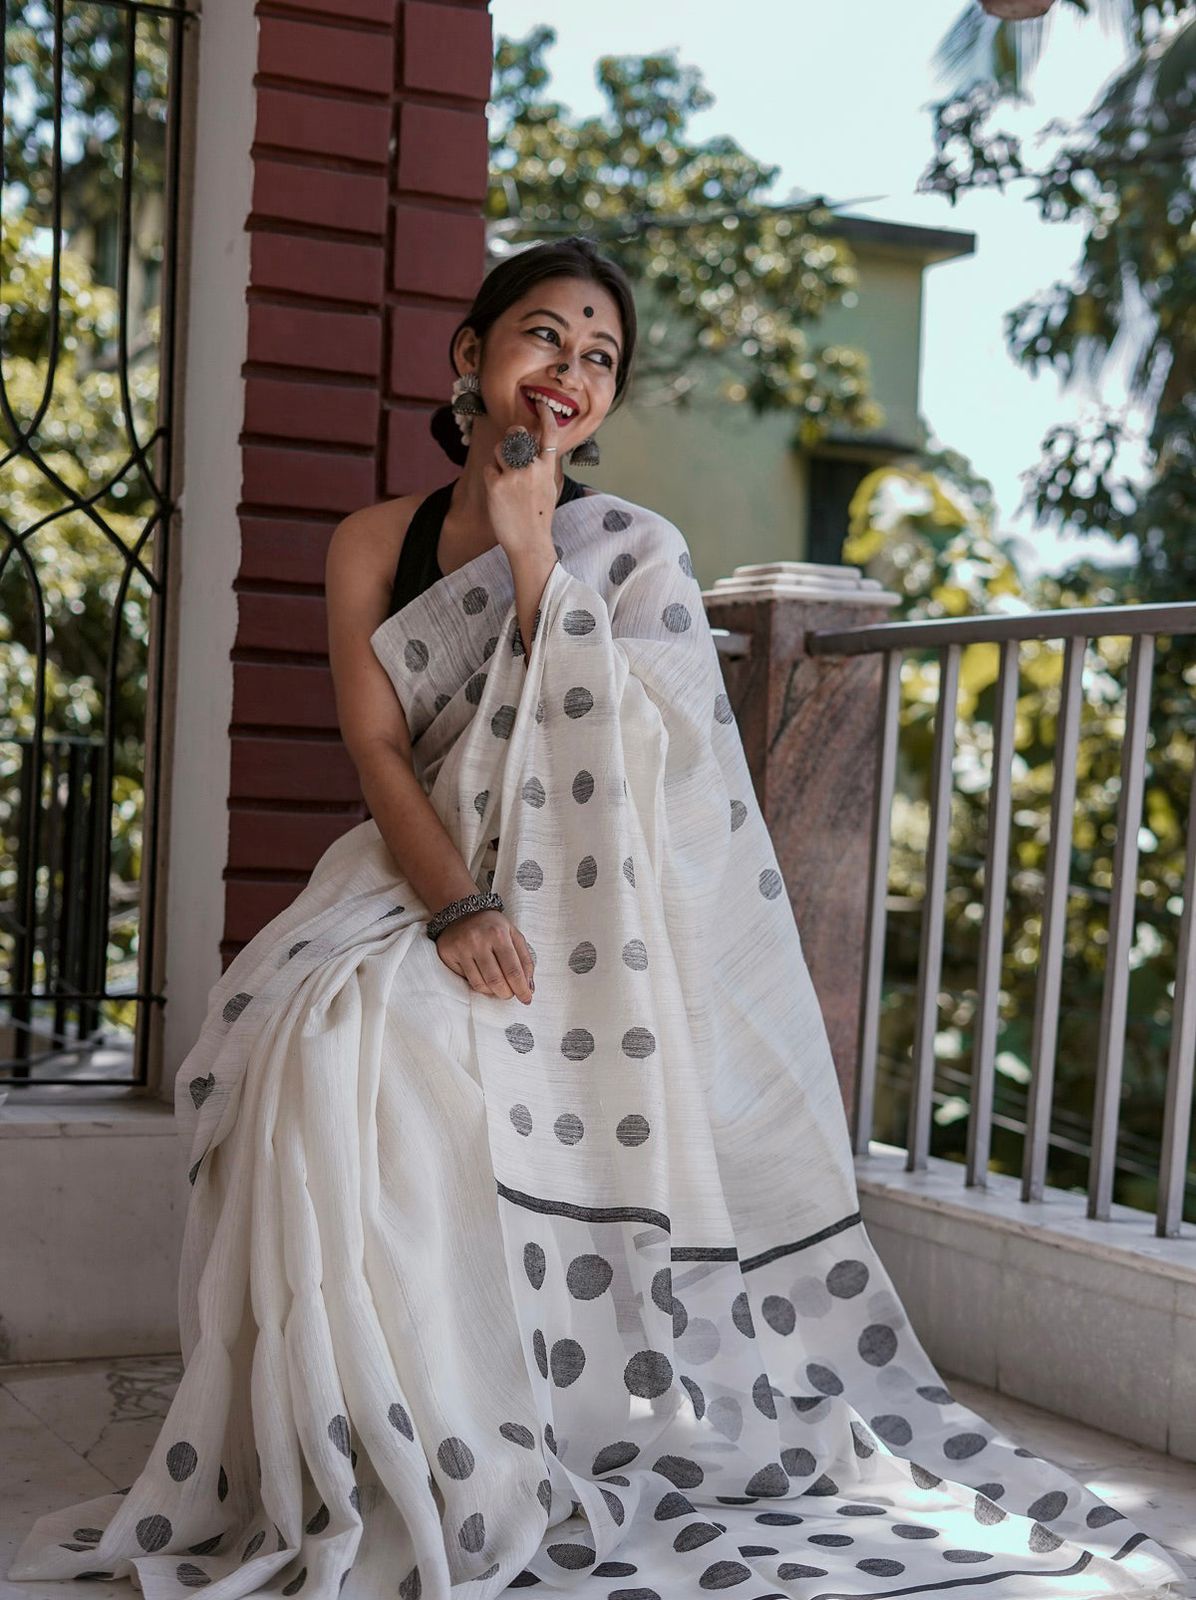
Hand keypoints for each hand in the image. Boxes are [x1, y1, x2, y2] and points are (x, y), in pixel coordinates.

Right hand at [434, 907, 535, 1004]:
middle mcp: (478, 940)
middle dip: (507, 993)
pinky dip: (478, 984)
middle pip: (496, 980)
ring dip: (493, 992)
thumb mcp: (514, 935)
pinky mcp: (448, 953)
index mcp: (499, 934)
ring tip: (498, 987)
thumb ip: (525, 960)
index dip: (521, 989)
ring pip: (480, 984)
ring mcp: (461, 947)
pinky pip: (466, 979)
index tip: (526, 999)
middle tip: (510, 993)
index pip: (513, 970)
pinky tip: (483, 978)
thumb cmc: (493, 927)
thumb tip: (529, 988)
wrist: (463, 912)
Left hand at [480, 393, 560, 563]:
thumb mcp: (548, 488)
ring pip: (499, 449)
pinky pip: (489, 468)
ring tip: (505, 478)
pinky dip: (491, 477)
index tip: (540, 403)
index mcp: (547, 468)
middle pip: (516, 435)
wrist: (530, 543)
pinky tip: (498, 492)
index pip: (549, 434)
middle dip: (509, 438)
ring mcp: (514, 475)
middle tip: (508, 451)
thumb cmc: (538, 518)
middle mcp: (532, 467)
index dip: (545, 416)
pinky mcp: (497, 484)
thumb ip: (542, 467)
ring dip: (498, 459)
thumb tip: (534, 449)